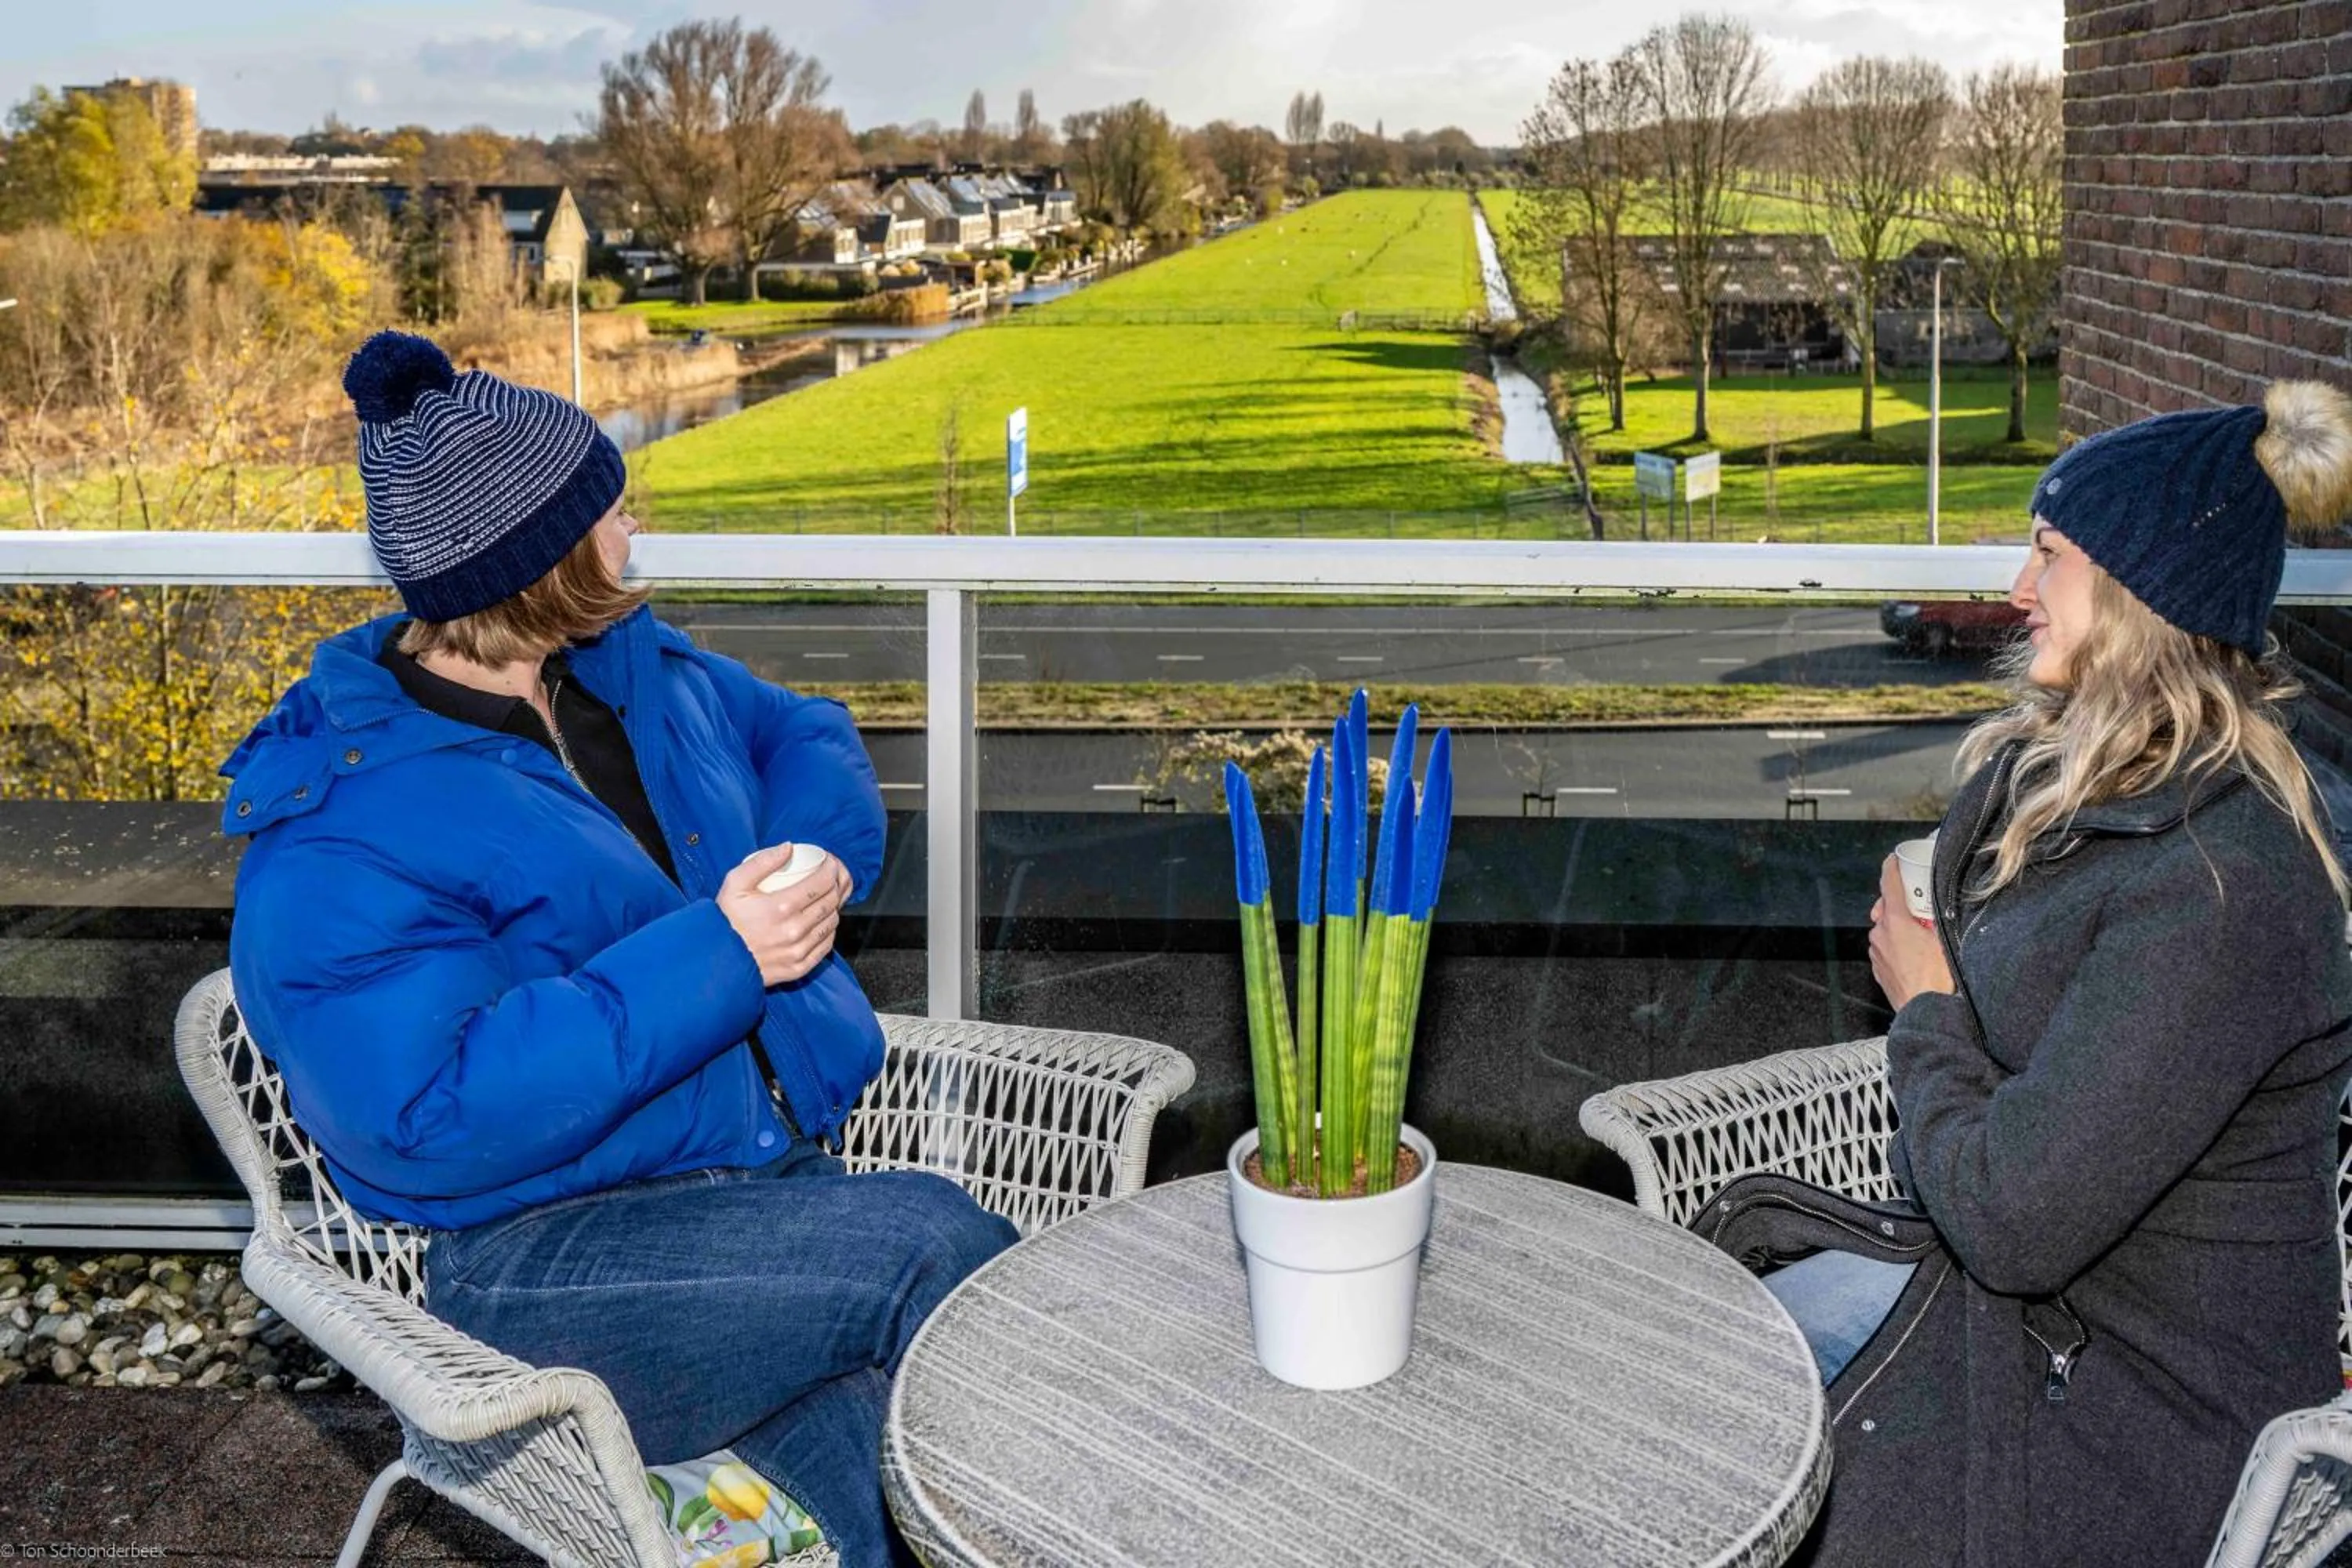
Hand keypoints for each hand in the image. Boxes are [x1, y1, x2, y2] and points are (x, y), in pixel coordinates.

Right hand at [718, 844, 851, 986]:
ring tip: (825, 897)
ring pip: (832, 923)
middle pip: (831, 901)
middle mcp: (794, 930)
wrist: (715, 960)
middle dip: (836, 883)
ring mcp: (798, 951)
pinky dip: (828, 930)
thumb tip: (789, 847)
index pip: (822, 882)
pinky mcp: (799, 967)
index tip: (829, 862)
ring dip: (834, 906)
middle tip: (830, 876)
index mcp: (781, 907)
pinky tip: (821, 921)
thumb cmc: (724, 920)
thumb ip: (761, 862)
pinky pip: (826, 945)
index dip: (831, 868)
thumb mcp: (735, 884)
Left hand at [1869, 852, 1954, 1011]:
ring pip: (1886, 931)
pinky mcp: (1878, 970)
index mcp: (1895, 921)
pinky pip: (1886, 950)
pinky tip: (1914, 956)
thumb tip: (1940, 905)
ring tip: (1921, 938)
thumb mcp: (1946, 939)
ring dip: (1899, 928)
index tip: (1894, 859)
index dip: (1891, 868)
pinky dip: (1896, 947)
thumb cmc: (1938, 978)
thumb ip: (1939, 917)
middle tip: (1919, 908)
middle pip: (1886, 908)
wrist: (1926, 1012)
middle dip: (1900, 904)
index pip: (1888, 884)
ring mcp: (1876, 953)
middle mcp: (1880, 934)